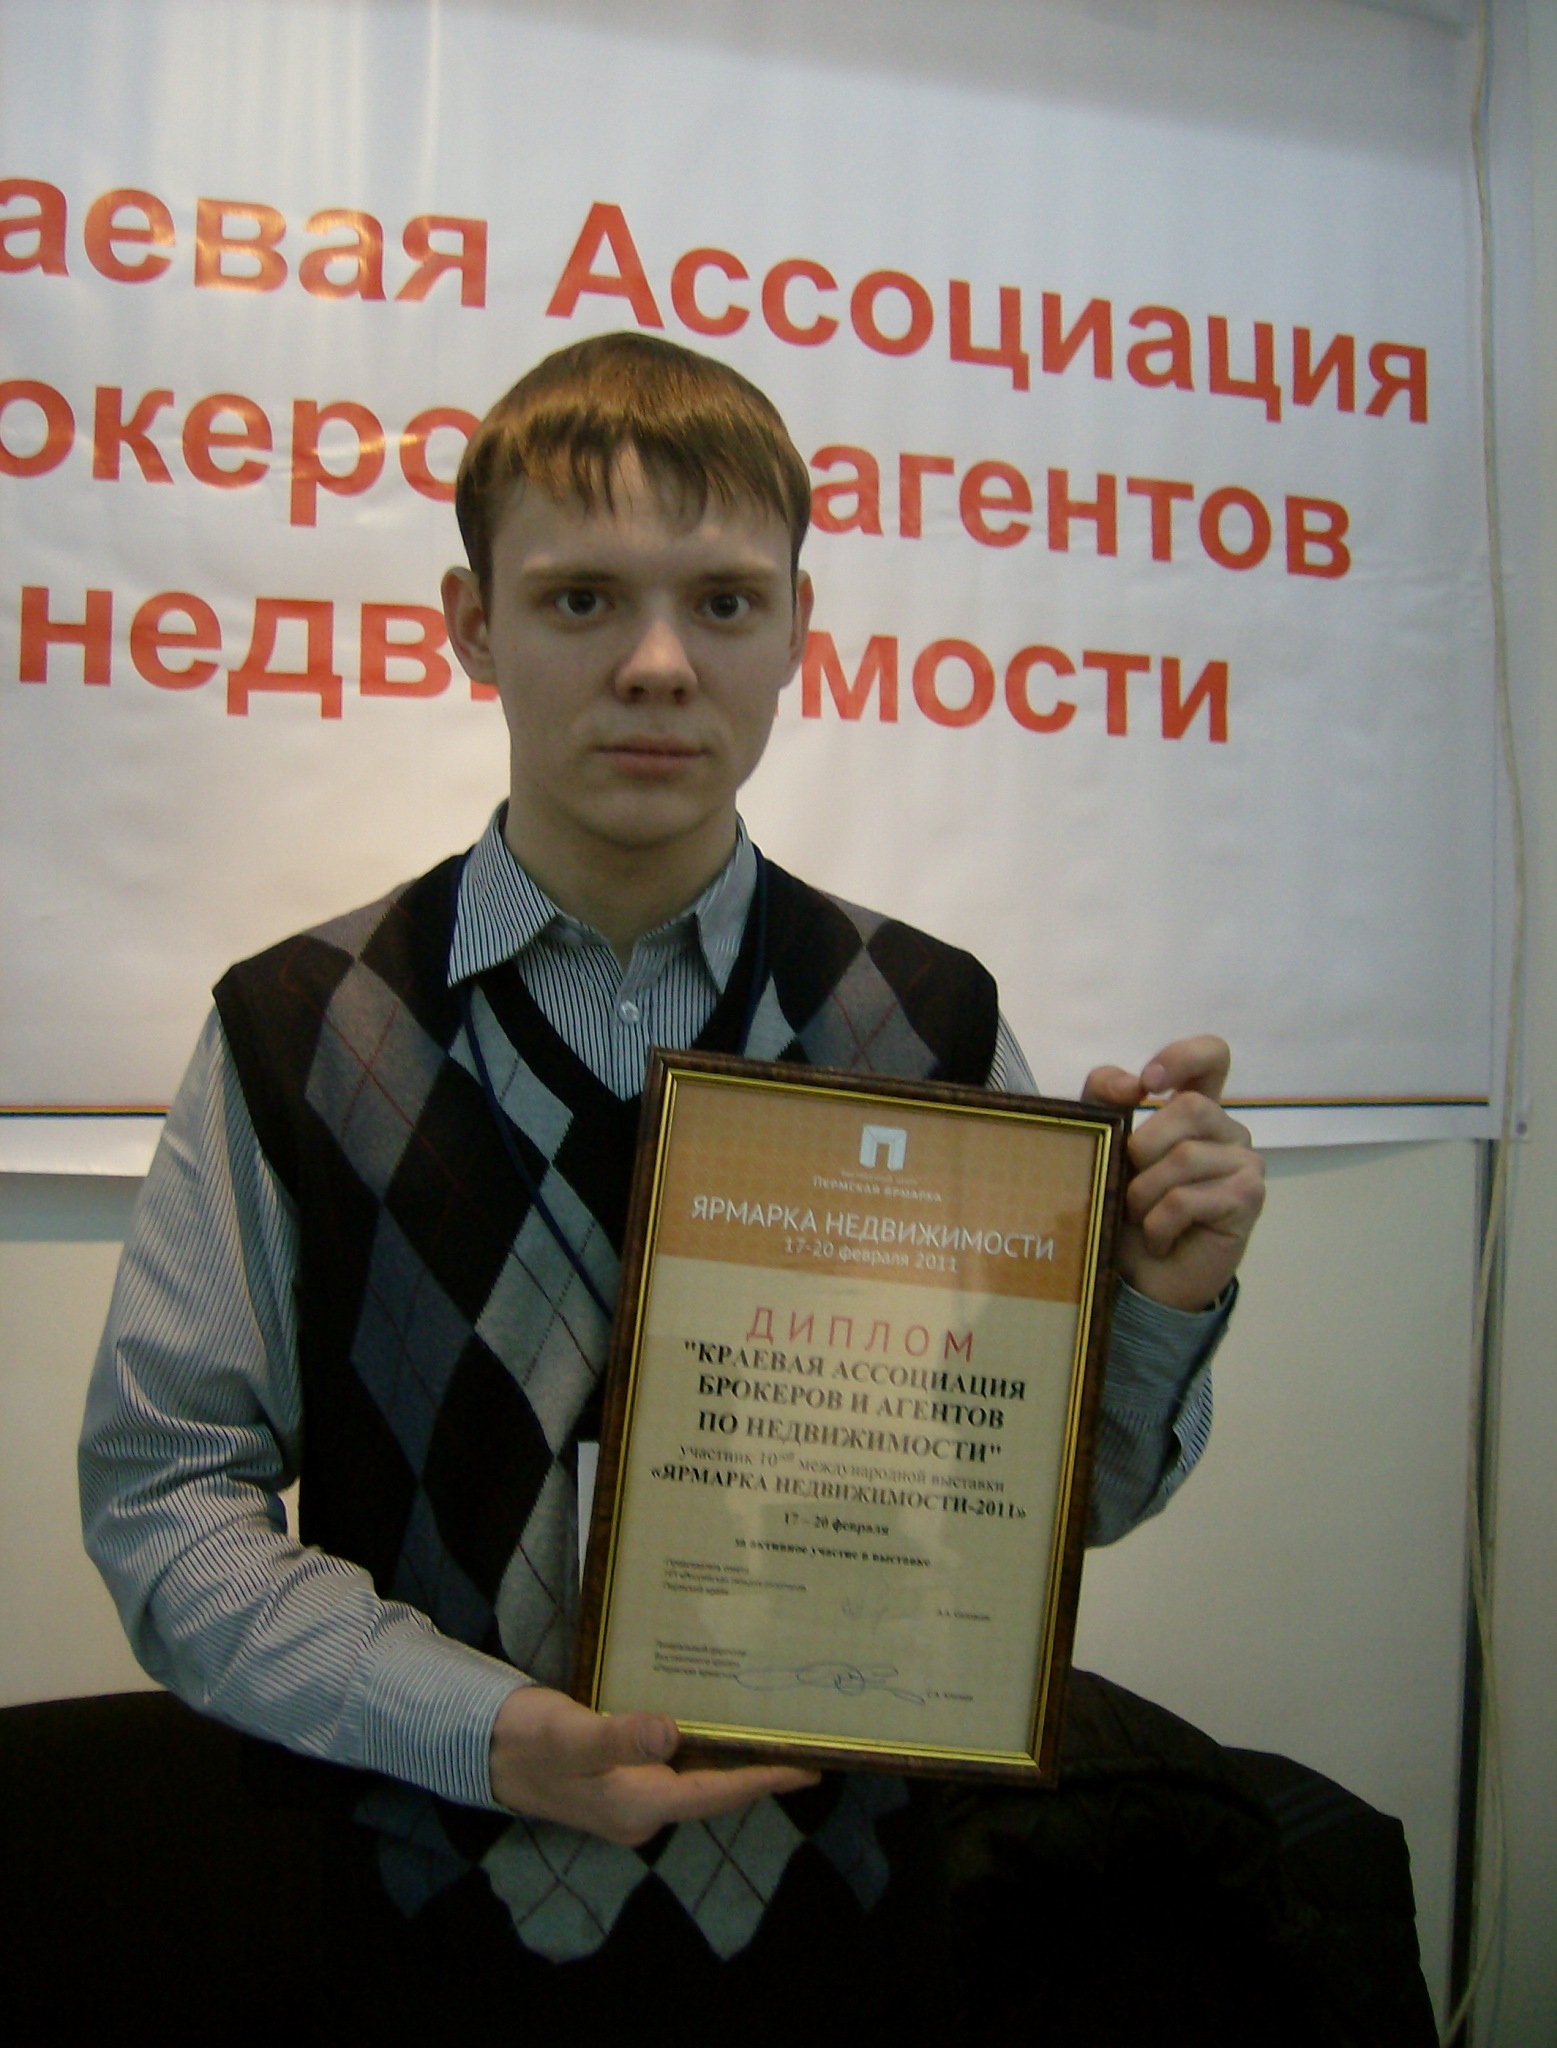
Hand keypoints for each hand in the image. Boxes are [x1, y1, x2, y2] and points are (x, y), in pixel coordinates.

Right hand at [488, 1684, 820, 1845]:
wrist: (487, 1749)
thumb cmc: (529, 1741)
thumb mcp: (572, 1735)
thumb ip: (618, 1738)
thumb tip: (670, 1734)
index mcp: (639, 1805)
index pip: (716, 1793)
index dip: (763, 1778)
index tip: (808, 1764)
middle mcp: (645, 1806)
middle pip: (715, 1787)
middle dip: (757, 1763)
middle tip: (804, 1734)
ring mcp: (635, 1793)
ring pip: (698, 1772)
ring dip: (731, 1750)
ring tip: (776, 1723)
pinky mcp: (626, 1774)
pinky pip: (677, 1759)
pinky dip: (702, 1739)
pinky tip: (718, 1714)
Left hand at [1083, 1035, 1264, 1312]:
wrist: (1142, 1277)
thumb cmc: (1126, 1209)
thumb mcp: (1103, 1145)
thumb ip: (1105, 1099)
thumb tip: (1132, 1085)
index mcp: (1197, 1109)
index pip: (1212, 1056)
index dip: (1182, 1057)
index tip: (1147, 1083)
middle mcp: (1228, 1131)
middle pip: (1189, 1106)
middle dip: (1143, 1148)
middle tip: (1131, 1186)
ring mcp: (1245, 1163)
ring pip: (1184, 1157)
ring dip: (1144, 1195)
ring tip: (1142, 1219)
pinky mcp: (1248, 1198)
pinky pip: (1187, 1198)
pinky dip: (1158, 1223)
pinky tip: (1160, 1240)